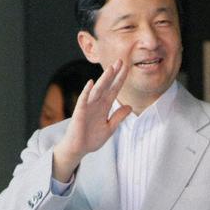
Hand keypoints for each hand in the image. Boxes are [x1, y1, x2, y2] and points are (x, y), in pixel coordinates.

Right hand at [52, 60, 131, 180]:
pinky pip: (83, 100)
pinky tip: (91, 83)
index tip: (127, 68)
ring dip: (104, 79)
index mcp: (104, 106)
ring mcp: (88, 106)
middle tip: (121, 61)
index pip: (114, 90)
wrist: (79, 148)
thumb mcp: (110, 128)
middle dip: (114, 74)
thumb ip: (119, 117)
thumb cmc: (92, 138)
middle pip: (107, 86)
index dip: (120, 79)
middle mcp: (96, 103)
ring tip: (111, 69)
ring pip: (97, 90)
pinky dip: (87, 91)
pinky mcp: (80, 112)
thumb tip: (130, 106)